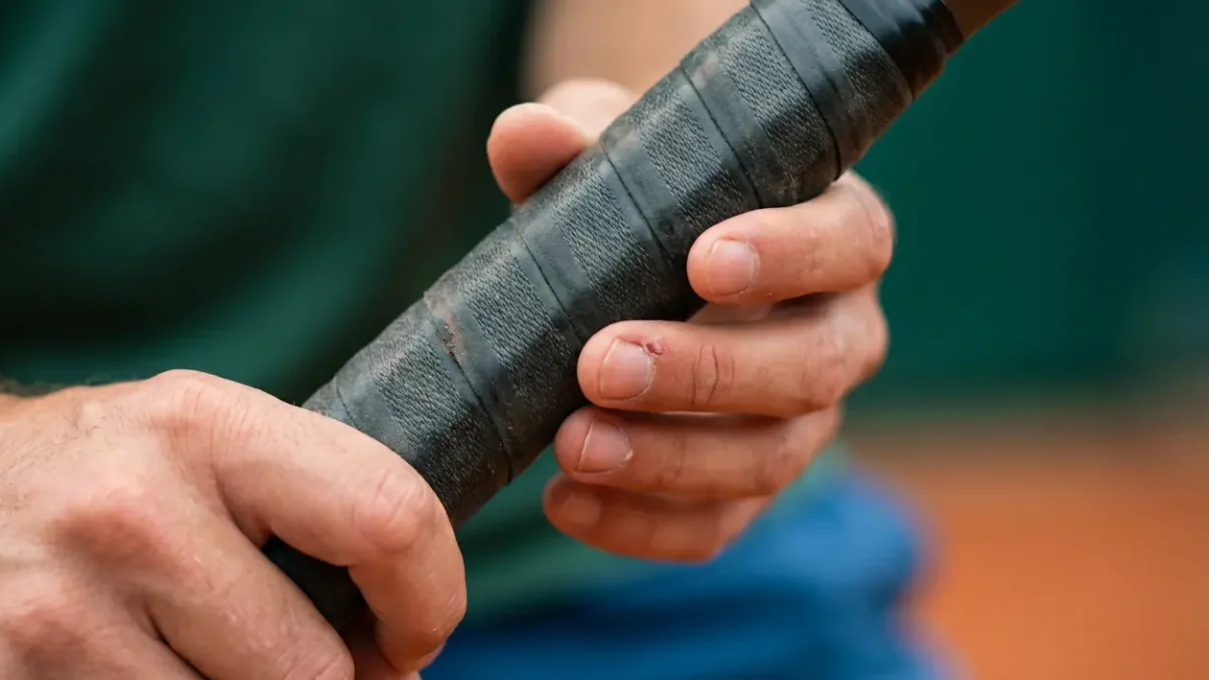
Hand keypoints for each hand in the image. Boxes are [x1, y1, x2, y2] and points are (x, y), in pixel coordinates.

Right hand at [0, 370, 462, 678]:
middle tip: (289, 663)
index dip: (431, 597)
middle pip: (313, 672)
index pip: (388, 515)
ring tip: (186, 657)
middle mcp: (128, 513)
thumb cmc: (82, 473)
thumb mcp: (190, 442)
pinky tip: (124, 677)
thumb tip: (400, 639)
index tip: (414, 633)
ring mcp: (55, 616)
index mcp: (197, 425)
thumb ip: (301, 507)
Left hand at [487, 80, 891, 560]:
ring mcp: (801, 419)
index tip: (704, 260)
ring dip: (671, 459)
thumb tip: (524, 135)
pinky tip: (567, 502)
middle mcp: (837, 331)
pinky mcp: (749, 487)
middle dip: (708, 373)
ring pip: (771, 458)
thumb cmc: (647, 195)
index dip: (789, 255)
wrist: (639, 263)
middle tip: (603, 364)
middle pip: (812, 366)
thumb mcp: (615, 154)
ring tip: (572, 444)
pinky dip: (644, 524)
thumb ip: (575, 139)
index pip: (848, 243)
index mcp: (831, 233)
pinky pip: (718, 526)